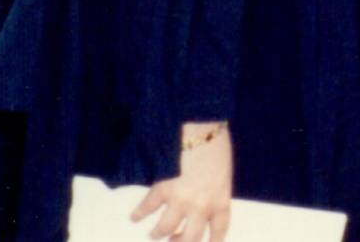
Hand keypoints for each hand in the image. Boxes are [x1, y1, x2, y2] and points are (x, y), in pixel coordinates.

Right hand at [130, 123, 230, 241]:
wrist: (202, 127)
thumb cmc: (217, 145)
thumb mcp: (224, 172)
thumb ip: (215, 190)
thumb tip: (204, 202)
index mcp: (221, 199)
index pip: (220, 229)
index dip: (213, 241)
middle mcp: (202, 206)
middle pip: (190, 239)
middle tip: (173, 241)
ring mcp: (180, 200)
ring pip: (165, 229)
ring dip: (158, 233)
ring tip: (154, 233)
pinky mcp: (162, 189)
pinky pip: (147, 207)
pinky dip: (139, 213)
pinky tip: (135, 216)